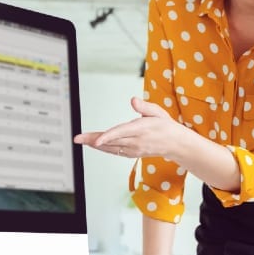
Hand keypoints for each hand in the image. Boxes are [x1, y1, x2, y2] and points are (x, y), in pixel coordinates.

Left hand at [73, 97, 190, 159]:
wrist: (176, 144)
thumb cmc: (166, 126)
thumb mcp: (158, 112)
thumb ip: (144, 106)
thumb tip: (133, 100)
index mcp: (141, 129)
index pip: (121, 133)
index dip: (107, 137)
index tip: (96, 140)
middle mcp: (136, 142)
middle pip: (111, 141)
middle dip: (92, 140)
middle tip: (77, 138)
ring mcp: (134, 150)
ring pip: (110, 148)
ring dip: (95, 144)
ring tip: (81, 140)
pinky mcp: (132, 154)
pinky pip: (114, 151)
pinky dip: (103, 148)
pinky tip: (94, 145)